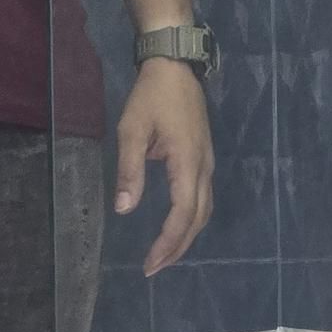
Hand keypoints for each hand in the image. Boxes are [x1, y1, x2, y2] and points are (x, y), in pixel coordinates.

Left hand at [115, 61, 214, 276]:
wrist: (174, 65)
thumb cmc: (151, 96)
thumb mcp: (132, 130)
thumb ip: (129, 170)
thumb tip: (124, 209)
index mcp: (187, 162)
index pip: (182, 213)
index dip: (168, 242)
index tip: (149, 263)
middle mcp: (204, 166)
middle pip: (198, 218)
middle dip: (178, 247)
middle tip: (154, 267)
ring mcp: (207, 160)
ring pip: (205, 208)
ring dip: (186, 234)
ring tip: (165, 253)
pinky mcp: (204, 155)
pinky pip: (203, 196)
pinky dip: (191, 217)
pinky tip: (177, 223)